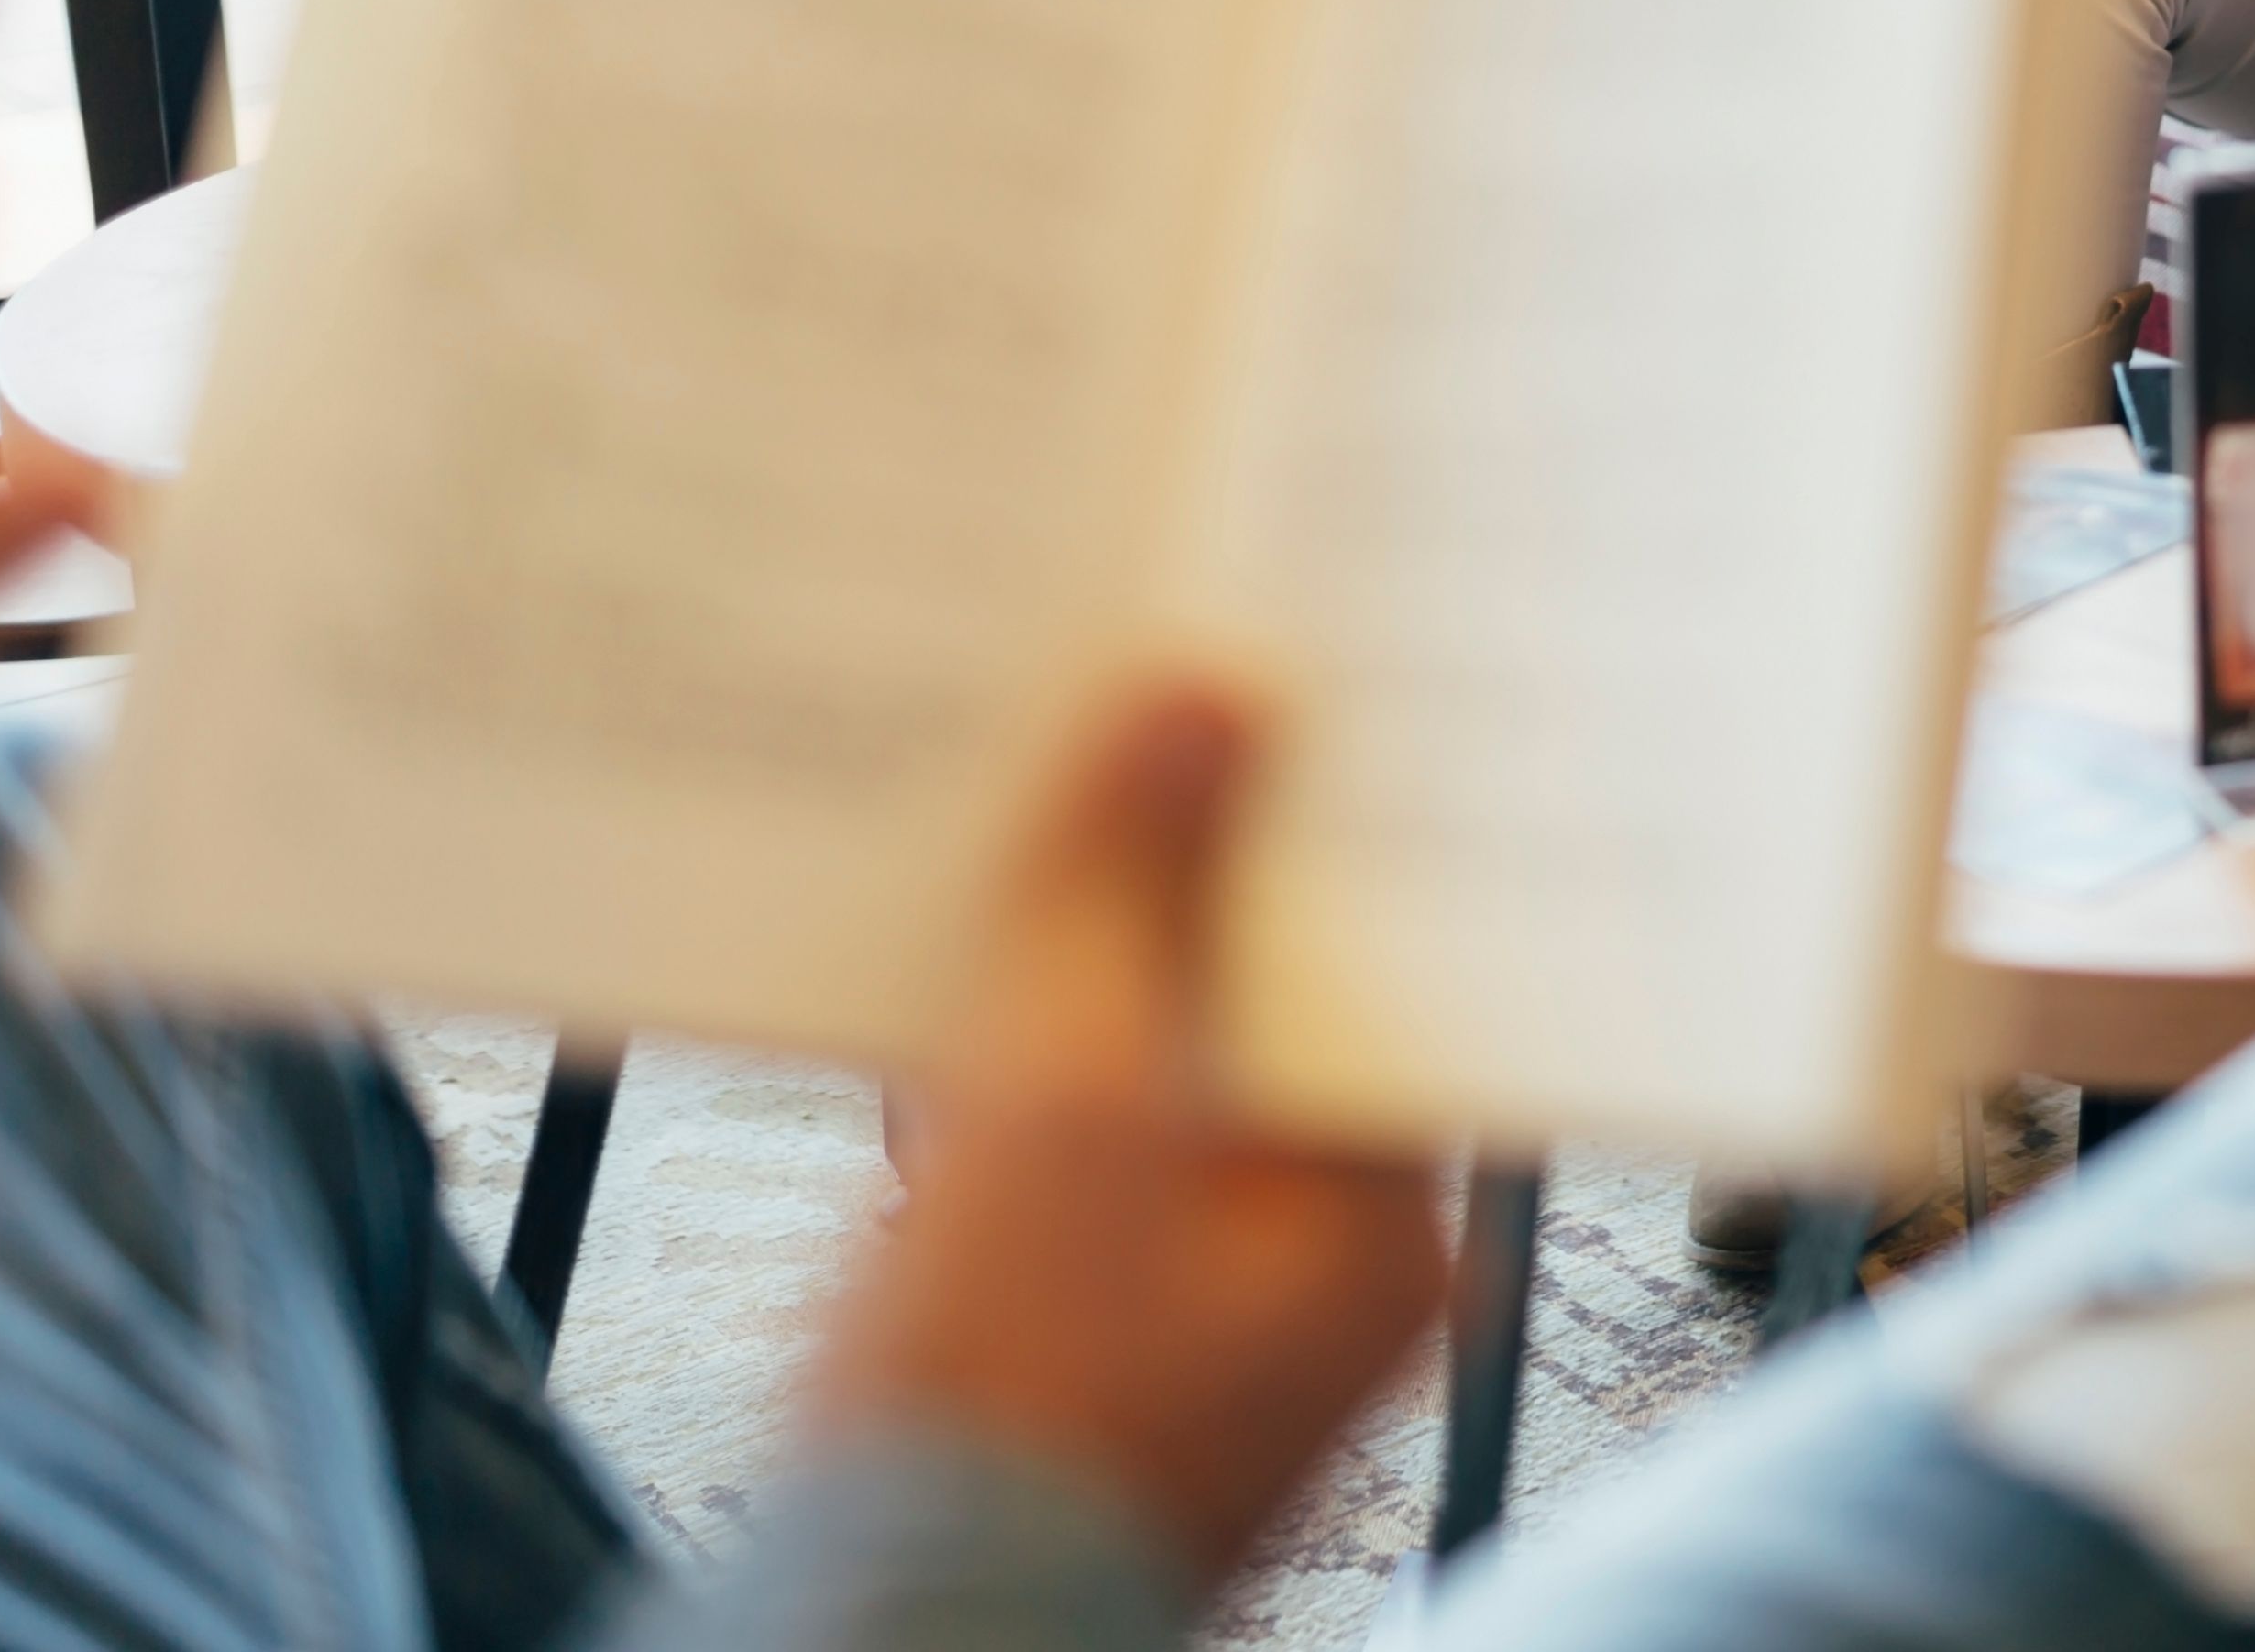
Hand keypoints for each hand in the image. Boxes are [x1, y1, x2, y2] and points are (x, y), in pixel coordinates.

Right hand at [811, 685, 1448, 1595]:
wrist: (866, 1646)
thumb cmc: (995, 1398)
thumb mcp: (1065, 1094)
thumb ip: (1130, 887)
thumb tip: (1206, 698)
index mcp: (1388, 1229)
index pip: (1379, 977)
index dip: (1312, 832)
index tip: (1267, 700)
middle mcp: (1328, 1284)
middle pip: (1261, 1023)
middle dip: (1168, 895)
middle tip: (1118, 738)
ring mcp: (1206, 1329)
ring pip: (1154, 1092)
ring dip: (1067, 987)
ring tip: (1002, 850)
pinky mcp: (1083, 1354)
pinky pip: (1070, 1175)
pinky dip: (1006, 1099)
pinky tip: (933, 1013)